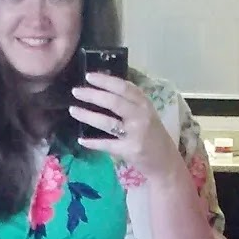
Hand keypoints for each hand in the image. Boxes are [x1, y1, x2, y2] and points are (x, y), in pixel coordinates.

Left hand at [69, 72, 183, 183]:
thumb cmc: (153, 136)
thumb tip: (102, 90)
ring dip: (88, 116)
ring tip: (73, 110)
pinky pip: (107, 145)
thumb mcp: (146, 114)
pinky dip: (93, 143)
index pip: (124, 87)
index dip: (105, 80)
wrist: (165, 162)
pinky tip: (81, 140)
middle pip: (114, 102)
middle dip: (92, 95)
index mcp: (145, 104)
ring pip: (107, 122)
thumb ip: (130, 103)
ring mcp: (136, 134)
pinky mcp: (130, 150)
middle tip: (76, 91)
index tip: (88, 76)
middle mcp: (142, 116)